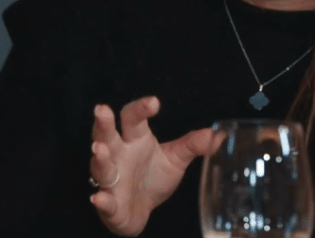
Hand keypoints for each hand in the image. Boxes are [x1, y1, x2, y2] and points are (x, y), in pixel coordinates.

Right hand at [89, 96, 214, 235]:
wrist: (141, 211)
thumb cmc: (153, 178)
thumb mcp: (175, 159)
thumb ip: (193, 145)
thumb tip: (216, 133)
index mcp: (135, 140)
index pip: (133, 118)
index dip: (141, 108)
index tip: (154, 102)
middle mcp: (118, 155)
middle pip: (107, 135)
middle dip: (103, 123)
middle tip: (102, 110)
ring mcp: (111, 179)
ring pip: (102, 166)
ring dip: (100, 159)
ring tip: (100, 150)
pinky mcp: (110, 204)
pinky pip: (104, 201)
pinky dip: (101, 200)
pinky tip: (98, 198)